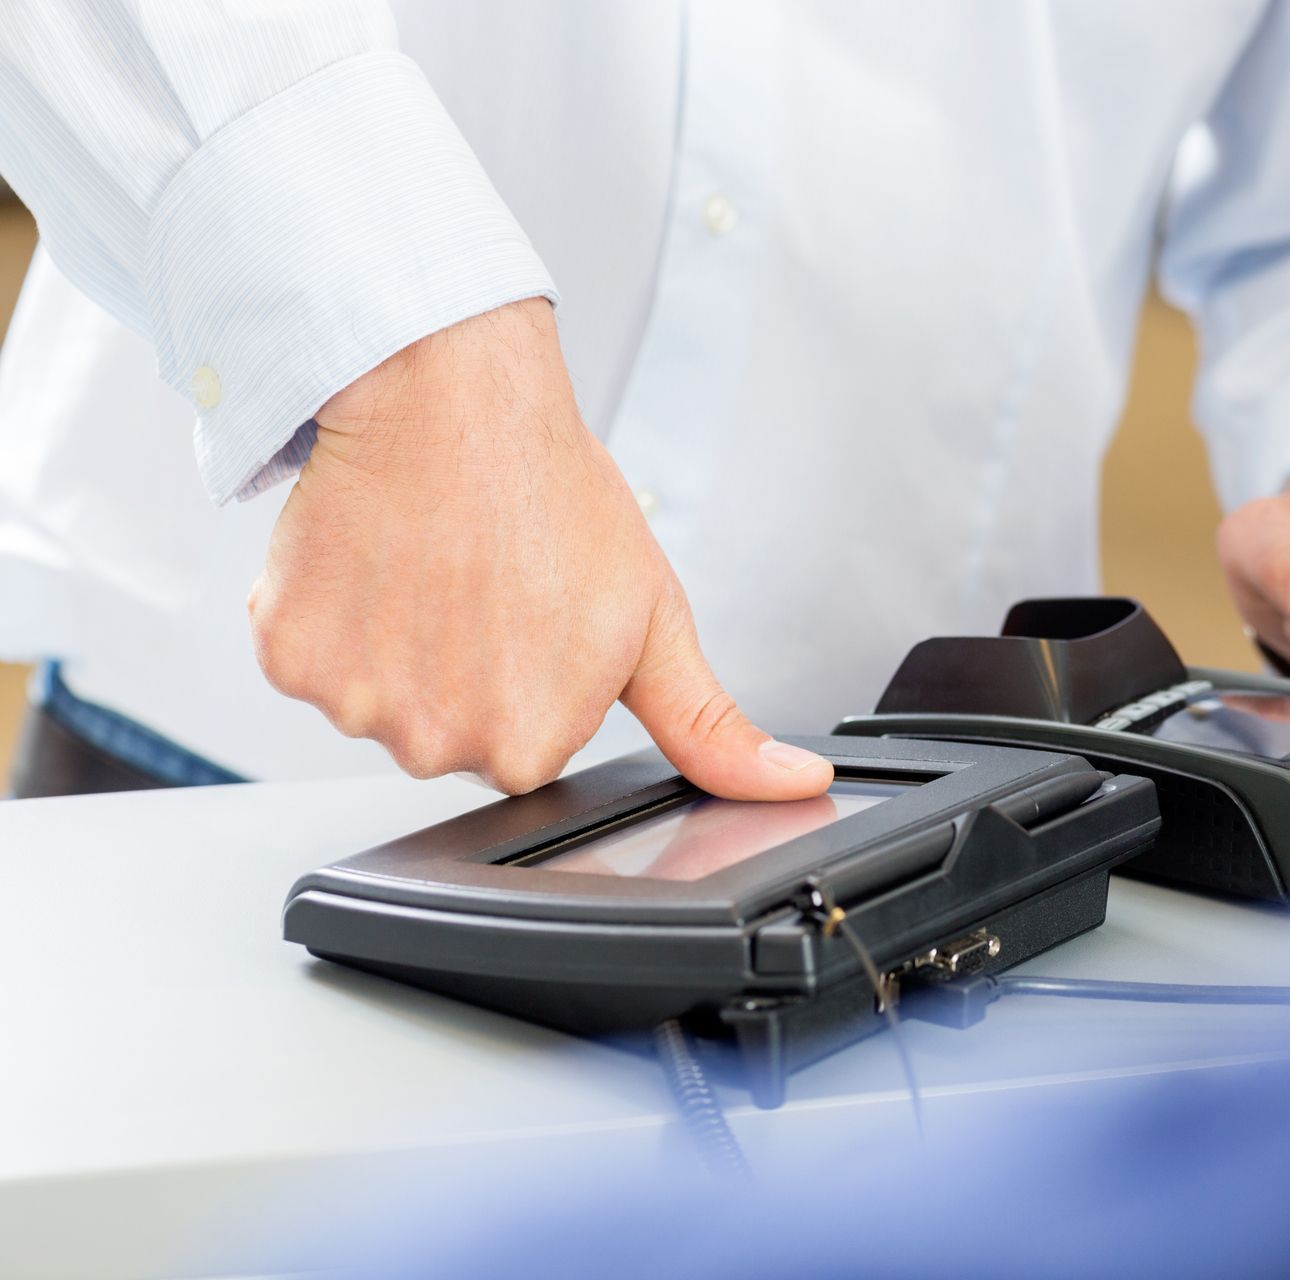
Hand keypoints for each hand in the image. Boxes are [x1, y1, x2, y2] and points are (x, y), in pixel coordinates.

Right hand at [247, 298, 833, 797]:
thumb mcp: (654, 617)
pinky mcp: (285, 655)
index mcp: (528, 746)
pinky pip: (309, 657)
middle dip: (462, 672)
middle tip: (484, 587)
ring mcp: (353, 704)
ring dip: (395, 644)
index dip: (531, 680)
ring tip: (431, 565)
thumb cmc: (551, 494)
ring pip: (376, 697)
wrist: (449, 395)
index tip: (532, 620)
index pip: (522, 748)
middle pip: (446, 733)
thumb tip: (793, 785)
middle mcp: (436, 745)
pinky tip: (376, 559)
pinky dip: (332, 614)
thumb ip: (709, 724)